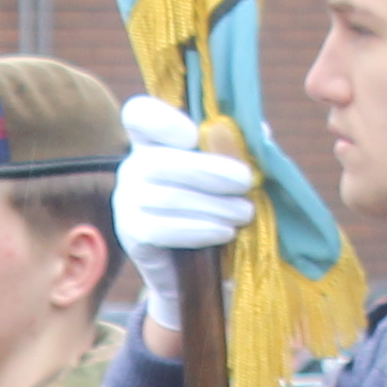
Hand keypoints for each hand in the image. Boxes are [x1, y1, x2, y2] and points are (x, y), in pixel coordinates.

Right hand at [113, 95, 258, 337]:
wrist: (196, 271)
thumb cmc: (215, 209)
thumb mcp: (229, 174)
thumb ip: (240, 149)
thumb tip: (261, 131)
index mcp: (153, 141)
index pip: (138, 115)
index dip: (162, 120)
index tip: (194, 135)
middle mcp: (132, 167)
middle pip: (160, 161)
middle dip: (209, 171)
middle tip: (247, 182)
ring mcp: (126, 201)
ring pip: (166, 198)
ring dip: (212, 205)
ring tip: (244, 213)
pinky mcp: (131, 234)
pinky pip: (160, 229)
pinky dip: (197, 230)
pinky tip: (224, 232)